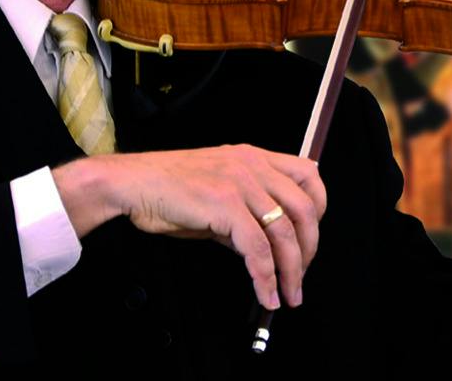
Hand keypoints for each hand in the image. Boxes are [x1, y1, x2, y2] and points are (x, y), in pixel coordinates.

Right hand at [52, 145, 326, 311]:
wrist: (131, 183)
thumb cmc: (168, 189)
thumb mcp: (217, 194)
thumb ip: (244, 214)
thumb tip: (262, 247)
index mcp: (255, 158)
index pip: (309, 175)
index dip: (319, 207)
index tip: (311, 237)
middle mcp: (254, 167)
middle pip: (304, 208)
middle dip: (309, 248)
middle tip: (301, 276)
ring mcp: (241, 184)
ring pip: (283, 232)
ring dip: (291, 270)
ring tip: (288, 294)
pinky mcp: (225, 206)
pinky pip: (256, 248)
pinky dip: (265, 276)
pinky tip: (265, 293)